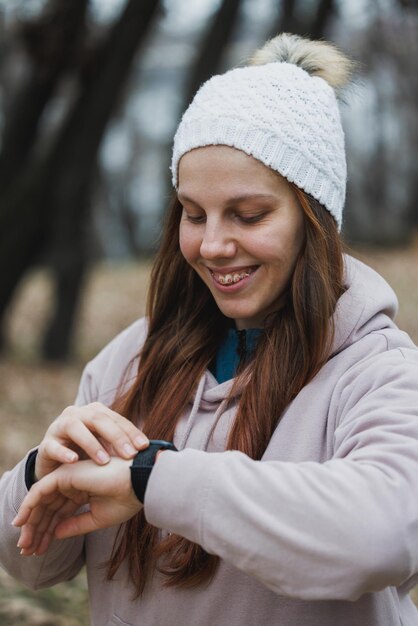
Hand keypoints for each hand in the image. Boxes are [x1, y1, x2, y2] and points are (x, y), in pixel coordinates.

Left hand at [13, 457, 141, 555]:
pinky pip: (40, 491)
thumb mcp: (98, 518)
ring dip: (31, 522)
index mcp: (84, 491)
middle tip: (27, 551)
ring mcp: (69, 477)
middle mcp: (74, 483)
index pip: (61, 513)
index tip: (39, 551)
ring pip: (42, 501)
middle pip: (49, 508)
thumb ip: (75, 525)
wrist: (139, 482)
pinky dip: (28, 506)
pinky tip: (21, 522)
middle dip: (37, 530)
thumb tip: (55, 534)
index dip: (49, 532)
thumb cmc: (126, 498)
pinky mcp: (64, 474)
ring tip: (24, 544)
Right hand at [35, 402, 148, 479]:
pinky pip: (53, 446)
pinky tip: (74, 460)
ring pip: (75, 427)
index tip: (145, 447)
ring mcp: (59, 427)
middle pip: (98, 418)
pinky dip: (63, 452)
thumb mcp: (107, 449)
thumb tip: (154, 451)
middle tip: (129, 454)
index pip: (116, 419)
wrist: (56, 469)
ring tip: (104, 460)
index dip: (131, 432)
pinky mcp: (45, 444)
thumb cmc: (88, 456)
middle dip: (116, 436)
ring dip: (91, 443)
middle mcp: (78, 414)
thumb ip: (124, 447)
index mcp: (95, 413)